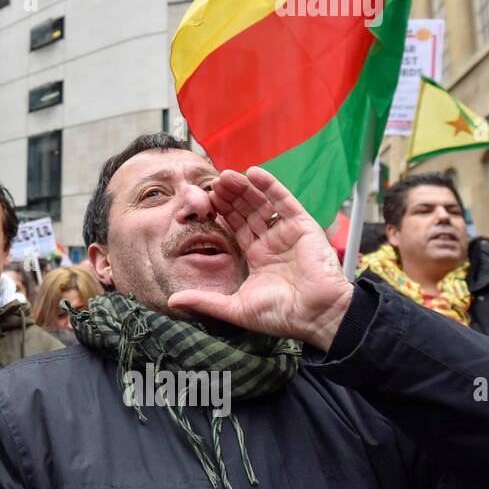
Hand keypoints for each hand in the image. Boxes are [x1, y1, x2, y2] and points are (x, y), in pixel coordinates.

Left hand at [167, 167, 352, 349]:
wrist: (317, 316)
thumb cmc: (281, 316)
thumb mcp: (235, 308)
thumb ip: (204, 300)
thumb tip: (172, 301)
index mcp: (258, 257)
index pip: (236, 227)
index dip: (222, 213)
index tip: (206, 200)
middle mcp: (272, 242)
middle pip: (247, 211)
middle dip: (230, 197)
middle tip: (212, 182)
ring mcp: (288, 233)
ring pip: (262, 203)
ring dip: (245, 188)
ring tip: (226, 175)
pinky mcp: (303, 226)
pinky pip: (285, 201)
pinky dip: (271, 186)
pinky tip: (254, 172)